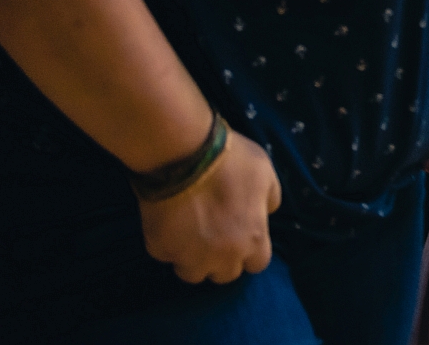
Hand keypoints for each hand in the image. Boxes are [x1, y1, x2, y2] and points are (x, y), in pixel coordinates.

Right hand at [138, 128, 280, 283]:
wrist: (182, 154)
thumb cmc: (230, 161)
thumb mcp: (266, 173)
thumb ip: (269, 200)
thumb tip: (264, 214)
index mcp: (252, 240)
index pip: (257, 264)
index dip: (251, 251)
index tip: (242, 235)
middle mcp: (222, 257)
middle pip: (225, 274)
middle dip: (222, 259)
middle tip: (215, 235)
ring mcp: (188, 257)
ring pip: (193, 273)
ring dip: (194, 259)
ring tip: (191, 236)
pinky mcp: (159, 249)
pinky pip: (166, 255)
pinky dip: (169, 245)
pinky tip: (170, 224)